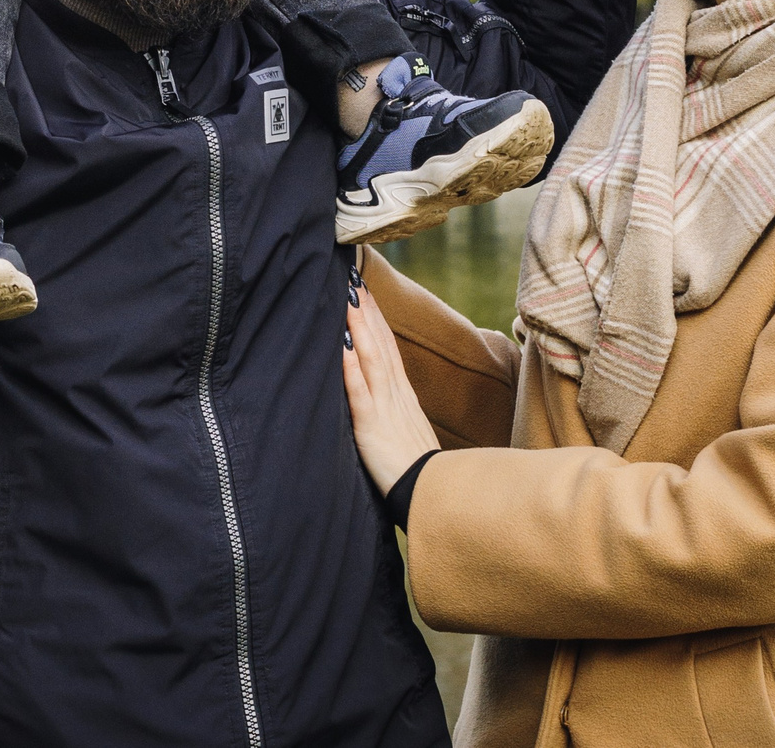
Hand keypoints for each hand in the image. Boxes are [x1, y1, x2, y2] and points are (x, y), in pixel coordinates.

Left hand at [343, 280, 441, 494]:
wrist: (432, 495)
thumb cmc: (418, 468)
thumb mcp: (407, 429)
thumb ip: (394, 407)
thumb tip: (381, 389)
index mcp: (403, 394)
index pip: (387, 347)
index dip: (375, 318)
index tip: (364, 291)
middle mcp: (396, 394)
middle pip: (380, 344)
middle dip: (366, 311)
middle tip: (353, 279)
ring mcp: (385, 408)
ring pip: (371, 359)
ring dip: (359, 327)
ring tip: (348, 298)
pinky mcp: (372, 427)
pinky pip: (360, 392)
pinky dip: (351, 366)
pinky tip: (342, 346)